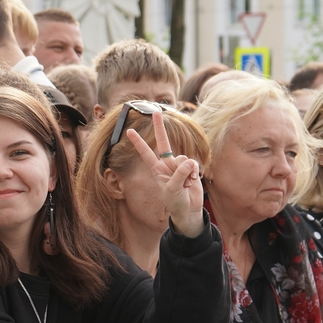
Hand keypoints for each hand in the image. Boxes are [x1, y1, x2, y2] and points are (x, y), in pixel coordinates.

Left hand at [124, 111, 203, 237]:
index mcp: (157, 169)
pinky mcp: (191, 168)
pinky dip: (194, 173)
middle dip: (160, 128)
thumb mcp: (173, 190)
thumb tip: (188, 161)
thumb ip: (180, 174)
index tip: (129, 131)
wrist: (188, 210)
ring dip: (186, 172)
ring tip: (185, 184)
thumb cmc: (176, 202)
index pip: (146, 153)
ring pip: (184, 158)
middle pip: (164, 142)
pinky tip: (193, 182)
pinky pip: (193, 164)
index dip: (138, 142)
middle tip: (156, 112)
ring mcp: (179, 165)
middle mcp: (166, 164)